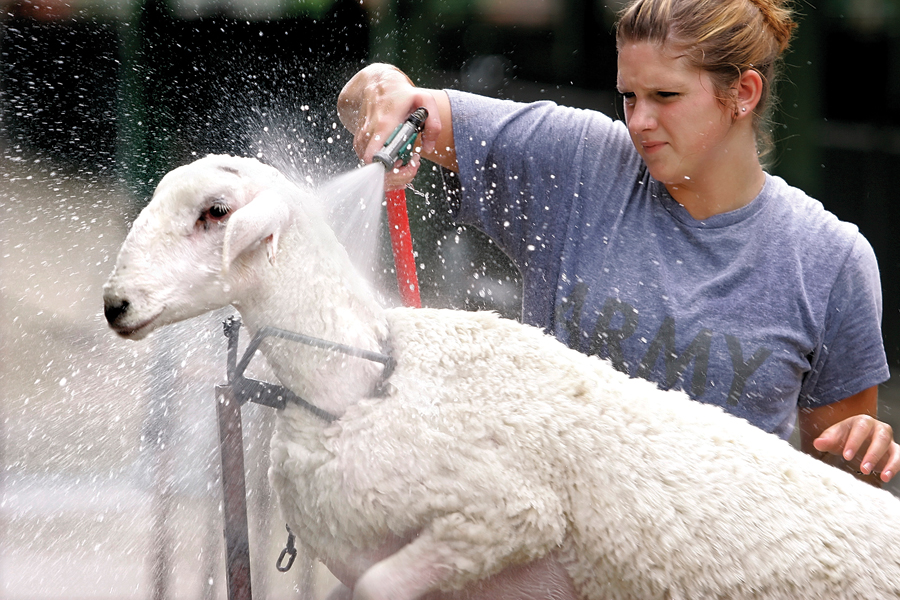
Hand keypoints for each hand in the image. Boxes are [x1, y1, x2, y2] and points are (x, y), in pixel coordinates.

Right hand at [337, 64, 444, 189]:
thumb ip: (433, 124)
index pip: (376, 158)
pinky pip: (368, 164)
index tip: (407, 163)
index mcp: (384, 125)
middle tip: (410, 164)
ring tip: (404, 160)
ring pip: (371, 170)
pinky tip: (395, 159)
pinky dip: (383, 167)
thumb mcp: (425, 101)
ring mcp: (362, 139)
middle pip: (376, 170)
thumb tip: (428, 148)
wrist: (377, 84)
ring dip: (390, 172)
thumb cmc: (401, 94)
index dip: (393, 169)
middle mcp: (369, 134)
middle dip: (396, 175)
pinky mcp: (359, 143)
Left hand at [813, 414, 899, 481]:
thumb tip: (818, 443)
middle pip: (880, 438)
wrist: (854, 443)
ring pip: (891, 447)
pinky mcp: (895, 451)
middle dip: (872, 454)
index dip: (854, 442)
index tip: (846, 456)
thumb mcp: (833, 438)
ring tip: (878, 475)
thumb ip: (826, 440)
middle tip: (863, 468)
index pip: (860, 428)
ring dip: (885, 462)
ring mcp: (888, 440)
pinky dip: (894, 467)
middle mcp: (878, 428)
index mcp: (862, 421)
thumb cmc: (844, 438)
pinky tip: (886, 477)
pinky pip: (899, 458)